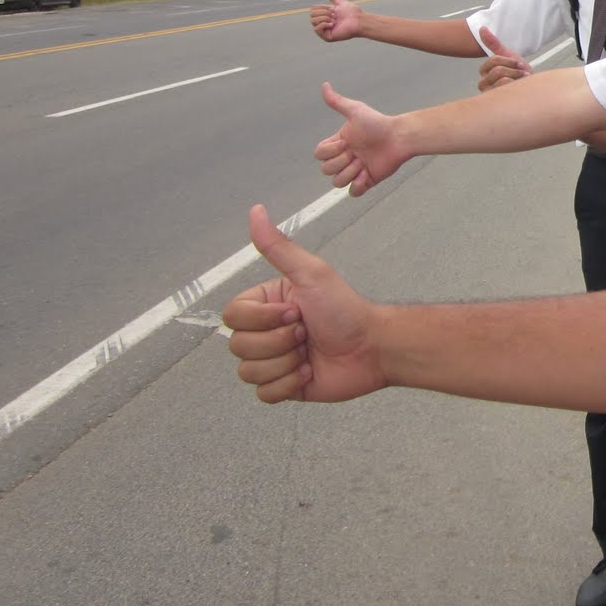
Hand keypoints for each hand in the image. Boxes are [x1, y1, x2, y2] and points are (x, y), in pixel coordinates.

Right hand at [224, 205, 387, 403]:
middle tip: (307, 332)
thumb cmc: (345, 308)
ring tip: (310, 353)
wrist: (373, 347)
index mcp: (266, 305)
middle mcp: (265, 332)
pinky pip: (264, 394)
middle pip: (238, 346)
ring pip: (248, 372)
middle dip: (279, 342)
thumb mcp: (310, 274)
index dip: (262, 319)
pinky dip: (290, 384)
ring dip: (285, 364)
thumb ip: (277, 246)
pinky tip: (311, 372)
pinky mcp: (284, 387)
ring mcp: (273, 360)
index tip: (296, 312)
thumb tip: (255, 210)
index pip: (232, 316)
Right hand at [310, 0, 361, 41]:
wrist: (358, 20)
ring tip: (333, 20)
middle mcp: (324, 23)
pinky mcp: (327, 37)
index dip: (321, 7)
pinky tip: (332, 24)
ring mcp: (325, 30)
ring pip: (313, 21)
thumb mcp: (341, 4)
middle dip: (323, 12)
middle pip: (311, 15)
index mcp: (326, 16)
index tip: (332, 8)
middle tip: (333, 15)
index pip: (313, 9)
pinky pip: (316, 29)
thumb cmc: (353, 12)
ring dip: (324, 18)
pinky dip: (323, 25)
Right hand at [315, 82, 408, 195]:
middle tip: (358, 154)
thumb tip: (324, 85)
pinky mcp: (367, 181)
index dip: (330, 151)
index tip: (347, 142)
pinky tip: (367, 174)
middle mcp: (345, 158)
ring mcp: (355, 170)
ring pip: (337, 182)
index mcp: (338, 143)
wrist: (399, 137)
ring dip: (349, 173)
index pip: (319, 154)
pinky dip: (357, 186)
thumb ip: (338, 101)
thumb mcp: (356, 111)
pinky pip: (353, 192)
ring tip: (364, 164)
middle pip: (326, 170)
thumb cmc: (379, 123)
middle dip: (341, 162)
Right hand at [477, 27, 531, 90]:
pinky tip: (521, 88)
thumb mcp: (508, 56)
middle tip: (523, 73)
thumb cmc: (520, 74)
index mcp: (484, 72)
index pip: (492, 61)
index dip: (508, 61)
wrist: (531, 89)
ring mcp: (489, 94)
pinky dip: (516, 85)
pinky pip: (505, 89)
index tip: (519, 64)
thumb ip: (493, 44)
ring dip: (516, 77)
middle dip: (513, 70)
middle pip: (497, 70)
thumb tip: (482, 28)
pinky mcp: (497, 102)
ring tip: (523, 80)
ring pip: (501, 79)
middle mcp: (483, 84)